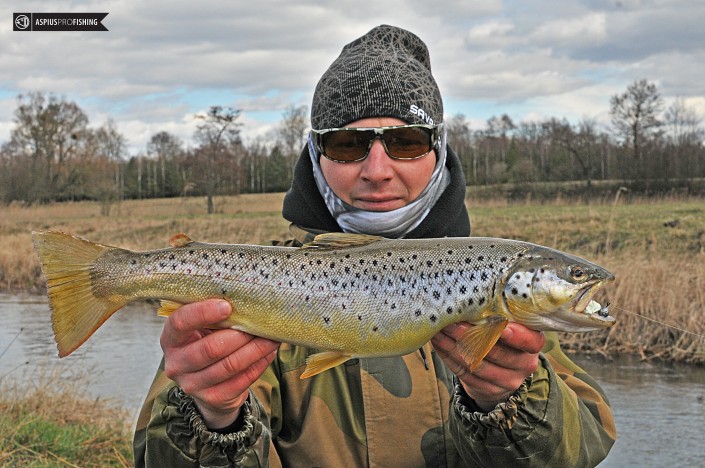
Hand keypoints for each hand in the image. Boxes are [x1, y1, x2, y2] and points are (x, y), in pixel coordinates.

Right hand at [160, 299, 279, 428]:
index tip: (227, 306)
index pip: (180, 323)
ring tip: (272, 337)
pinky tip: (269, 353)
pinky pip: (241, 380)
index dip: (203, 313)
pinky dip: (259, 364)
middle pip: (211, 348)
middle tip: (261, 323)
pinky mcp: (212, 398)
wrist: (208, 384)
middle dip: (241, 335)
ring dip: (255, 349)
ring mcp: (192, 384)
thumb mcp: (201, 328)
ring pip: (230, 365)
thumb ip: (214, 316)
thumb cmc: (206, 343)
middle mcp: (176, 364)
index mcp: (170, 339)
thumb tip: (246, 302)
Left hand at [431, 322, 544, 411]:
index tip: (501, 326)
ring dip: (454, 346)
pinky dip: (449, 356)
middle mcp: (524, 365)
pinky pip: (465, 373)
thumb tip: (473, 299)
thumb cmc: (503, 337)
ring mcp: (507, 381)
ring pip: (477, 364)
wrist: (500, 369)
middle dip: (471, 335)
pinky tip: (439, 343)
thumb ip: (500, 316)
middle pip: (498, 352)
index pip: (530, 341)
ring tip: (439, 330)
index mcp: (533, 344)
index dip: (517, 335)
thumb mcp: (510, 324)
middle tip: (451, 321)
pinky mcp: (489, 390)